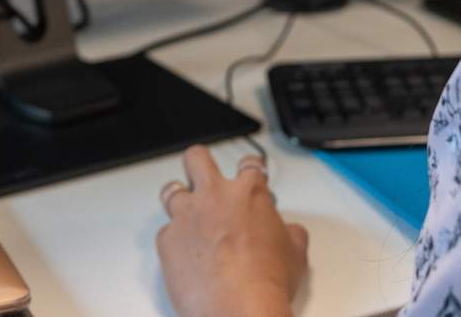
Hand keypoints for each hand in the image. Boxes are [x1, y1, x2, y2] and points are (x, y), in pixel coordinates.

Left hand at [156, 146, 308, 316]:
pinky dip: (175, 241)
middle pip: (197, 158)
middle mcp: (213, 196)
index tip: (249, 174)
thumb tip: (289, 233)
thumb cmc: (265, 282)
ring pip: (171, 190)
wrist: (237, 309)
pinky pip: (166, 232)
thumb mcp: (295, 254)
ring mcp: (186, 216)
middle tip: (205, 178)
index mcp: (248, 193)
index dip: (250, 168)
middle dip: (201, 164)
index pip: (249, 164)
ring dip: (180, 200)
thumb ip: (290, 233)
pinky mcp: (167, 241)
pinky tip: (185, 255)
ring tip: (189, 215)